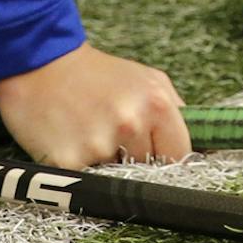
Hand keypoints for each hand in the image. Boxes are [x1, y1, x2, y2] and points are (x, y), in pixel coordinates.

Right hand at [0, 43, 187, 168]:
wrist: (42, 63)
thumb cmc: (98, 74)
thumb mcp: (148, 80)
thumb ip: (174, 110)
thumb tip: (200, 145)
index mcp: (157, 104)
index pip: (180, 155)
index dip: (169, 159)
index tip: (159, 159)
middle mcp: (131, 124)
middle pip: (146, 168)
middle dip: (134, 158)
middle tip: (112, 133)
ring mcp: (99, 145)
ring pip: (115, 175)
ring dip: (104, 163)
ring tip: (89, 132)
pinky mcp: (68, 161)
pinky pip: (83, 179)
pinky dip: (78, 167)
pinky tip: (70, 140)